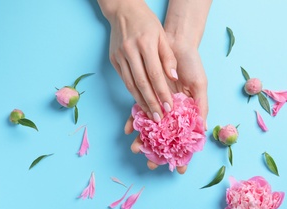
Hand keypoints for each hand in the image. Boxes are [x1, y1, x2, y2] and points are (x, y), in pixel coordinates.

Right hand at [99, 0, 177, 121]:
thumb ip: (168, 58)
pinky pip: (125, 80)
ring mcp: (120, 56)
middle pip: (142, 83)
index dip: (162, 92)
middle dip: (151, 103)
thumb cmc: (147, 23)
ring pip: (131, 84)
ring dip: (141, 102)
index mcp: (145, 44)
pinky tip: (140, 102)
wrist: (123, 10)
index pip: (155, 74)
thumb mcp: (162, 36)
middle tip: (159, 118)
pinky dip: (133, 93)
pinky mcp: (114, 60)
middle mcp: (130, 51)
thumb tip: (173, 78)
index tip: (169, 107)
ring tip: (150, 115)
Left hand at [124, 44, 207, 174]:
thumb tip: (203, 130)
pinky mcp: (146, 96)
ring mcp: (159, 106)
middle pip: (165, 138)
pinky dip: (133, 120)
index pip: (186, 140)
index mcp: (188, 113)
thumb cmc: (192, 64)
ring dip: (143, 140)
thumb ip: (201, 107)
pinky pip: (138, 111)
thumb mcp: (200, 85)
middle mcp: (172, 113)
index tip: (179, 169)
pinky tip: (128, 128)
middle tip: (151, 165)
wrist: (175, 43)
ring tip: (135, 149)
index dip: (183, 154)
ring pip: (150, 128)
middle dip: (158, 153)